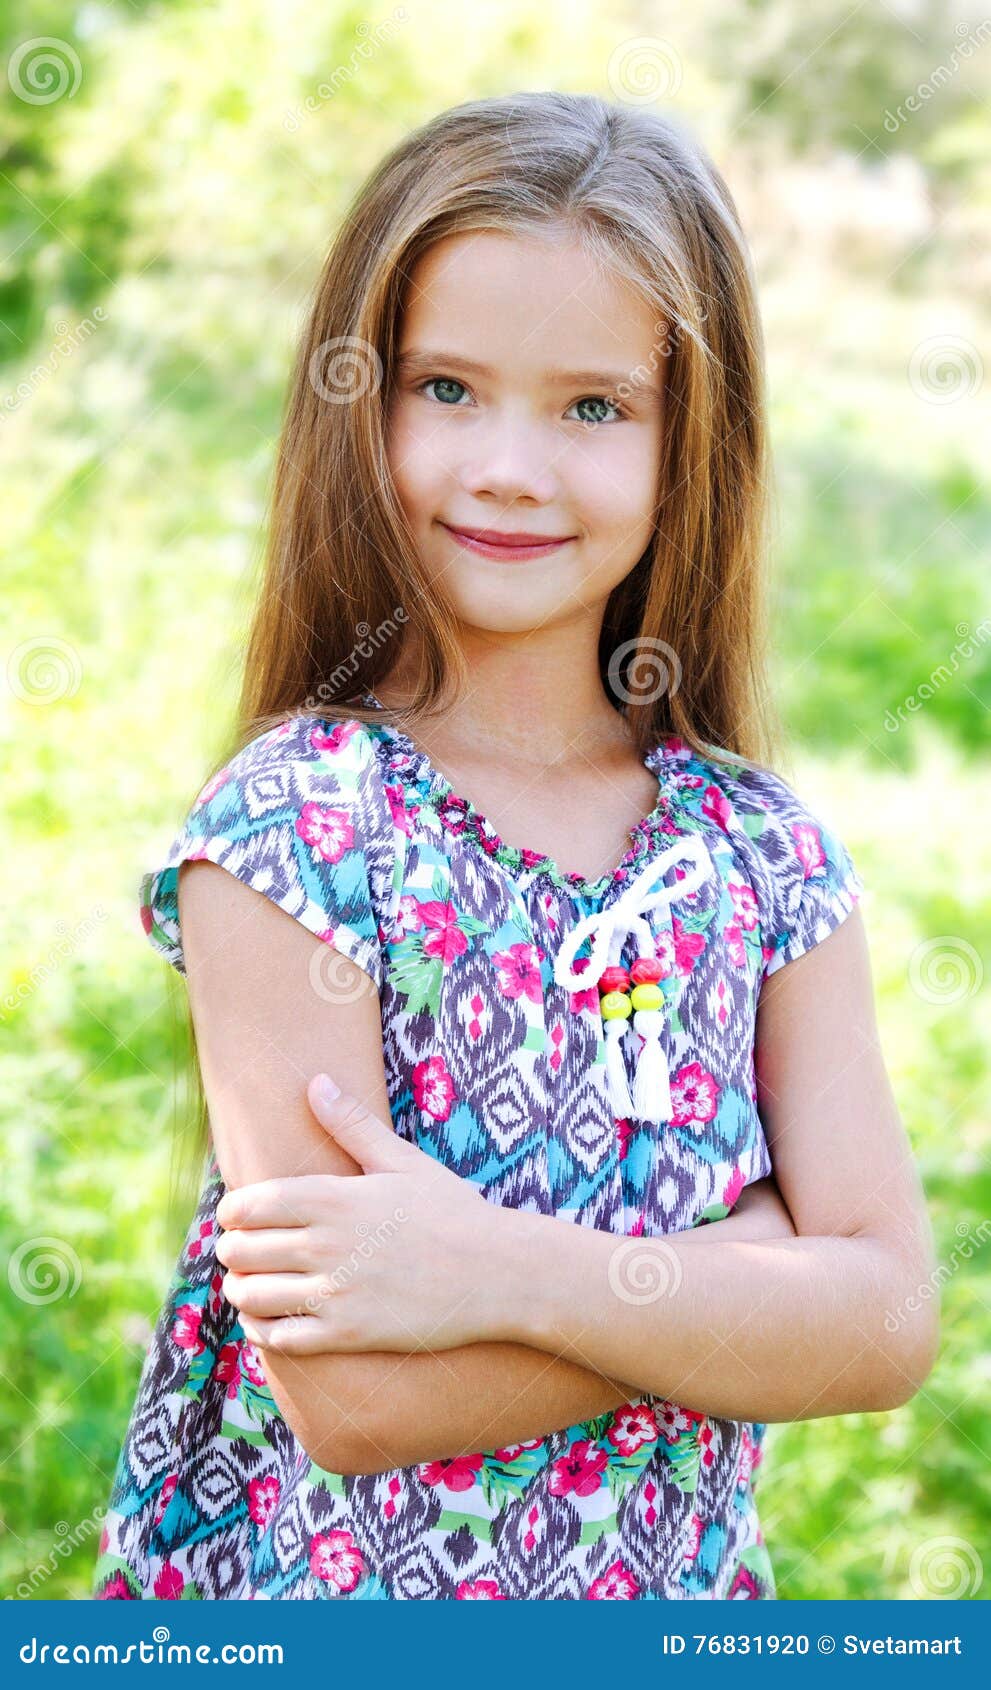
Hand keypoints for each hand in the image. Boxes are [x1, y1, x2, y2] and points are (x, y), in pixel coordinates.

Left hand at [214, 1075, 501, 1355]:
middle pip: (244, 1250)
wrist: (497, 1273)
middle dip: (231, 1249)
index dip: (231, 1211)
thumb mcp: (402, 1161)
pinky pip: (281, 1339)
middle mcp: (327, 1246)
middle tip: (235, 1249)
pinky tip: (264, 1322)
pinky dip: (261, 1331)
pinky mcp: (348, 1334)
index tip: (232, 1215)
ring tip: (244, 1284)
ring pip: (253, 1296)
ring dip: (239, 1290)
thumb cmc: (451, 1211)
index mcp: (335, 1199)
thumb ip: (351, 1124)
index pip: (252, 1204)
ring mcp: (336, 1293)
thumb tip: (315, 1082)